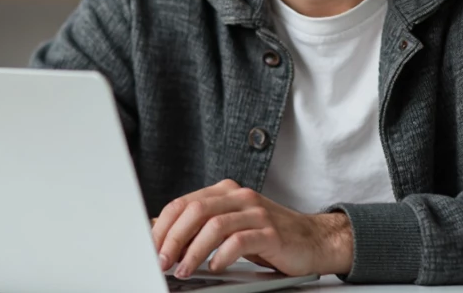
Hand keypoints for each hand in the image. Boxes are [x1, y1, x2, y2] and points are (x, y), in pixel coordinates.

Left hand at [150, 179, 352, 278]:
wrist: (312, 239)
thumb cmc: (266, 235)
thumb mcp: (228, 226)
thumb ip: (198, 226)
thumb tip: (158, 232)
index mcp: (224, 192)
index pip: (183, 203)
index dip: (163, 226)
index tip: (150, 248)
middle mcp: (238, 196)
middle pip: (195, 211)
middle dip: (173, 238)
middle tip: (162, 261)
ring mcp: (256, 212)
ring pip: (214, 226)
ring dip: (193, 251)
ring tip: (184, 270)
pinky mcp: (270, 232)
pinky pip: (239, 241)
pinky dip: (222, 256)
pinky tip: (214, 267)